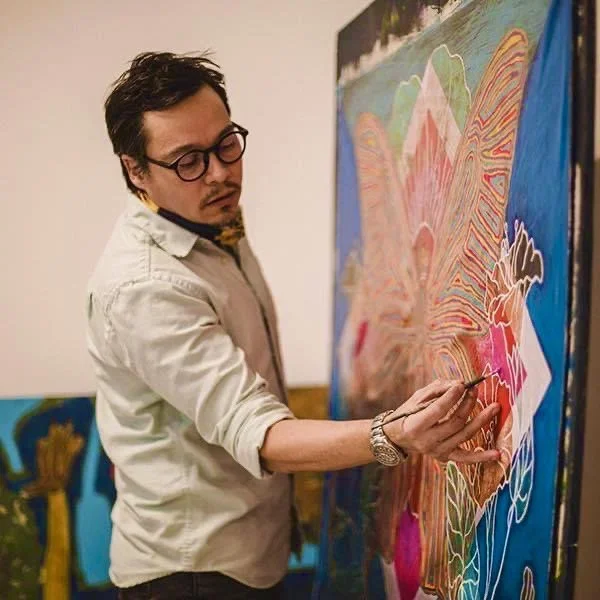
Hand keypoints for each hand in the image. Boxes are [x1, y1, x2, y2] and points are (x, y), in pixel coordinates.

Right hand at [383, 379, 499, 463]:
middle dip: (468, 404)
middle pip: (455, 422)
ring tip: (494, 407)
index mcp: (416, 425)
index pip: (438, 410)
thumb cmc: (408, 414)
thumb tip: (459, 383)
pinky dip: (482, 456)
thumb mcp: (416, 399)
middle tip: (475, 390)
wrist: (398, 438)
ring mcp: (438, 451)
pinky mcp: (445, 457)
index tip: (462, 384)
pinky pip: (466, 458)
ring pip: (464, 436)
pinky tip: (497, 453)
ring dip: (481, 420)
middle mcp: (427, 441)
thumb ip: (437, 390)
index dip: (451, 396)